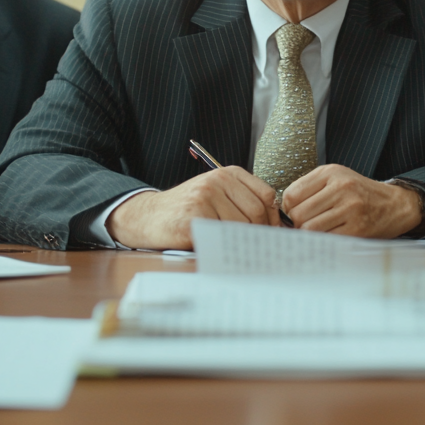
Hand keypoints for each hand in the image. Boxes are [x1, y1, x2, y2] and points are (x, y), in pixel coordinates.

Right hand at [106, 166, 279, 249]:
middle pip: (257, 212)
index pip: (266, 195)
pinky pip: (222, 237)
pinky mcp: (193, 217)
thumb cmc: (187, 210)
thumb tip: (277, 228)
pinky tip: (219, 250)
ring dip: (241, 243)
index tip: (271, 235)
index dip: (273, 219)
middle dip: (260, 234)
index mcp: (228, 173)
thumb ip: (242, 203)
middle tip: (257, 250)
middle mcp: (217, 180)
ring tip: (235, 251)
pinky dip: (225, 248)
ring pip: (242, 226)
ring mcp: (204, 197)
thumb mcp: (216, 196)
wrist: (148, 216)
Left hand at [281, 165, 419, 237]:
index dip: (288, 209)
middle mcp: (340, 187)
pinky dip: (323, 241)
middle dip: (297, 224)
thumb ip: (310, 188)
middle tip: (305, 225)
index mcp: (331, 173)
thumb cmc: (360, 193)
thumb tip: (282, 211)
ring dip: (309, 234)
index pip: (291, 194)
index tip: (294, 214)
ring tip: (318, 231)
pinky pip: (326, 239)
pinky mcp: (357, 228)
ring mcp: (350, 208)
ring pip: (309, 228)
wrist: (395, 204)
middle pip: (298, 214)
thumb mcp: (336, 179)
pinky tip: (329, 236)